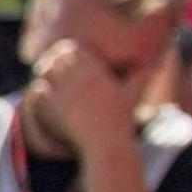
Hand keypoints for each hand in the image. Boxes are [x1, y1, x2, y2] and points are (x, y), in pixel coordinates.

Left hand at [34, 39, 139, 153]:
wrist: (106, 142)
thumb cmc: (121, 121)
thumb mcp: (132, 96)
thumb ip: (141, 78)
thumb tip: (153, 65)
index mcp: (95, 72)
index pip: (74, 49)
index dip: (66, 49)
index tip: (61, 53)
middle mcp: (78, 79)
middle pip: (57, 58)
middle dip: (51, 59)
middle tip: (46, 64)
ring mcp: (64, 92)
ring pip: (45, 71)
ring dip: (42, 72)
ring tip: (41, 76)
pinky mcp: (54, 106)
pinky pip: (39, 90)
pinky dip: (37, 89)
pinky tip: (37, 92)